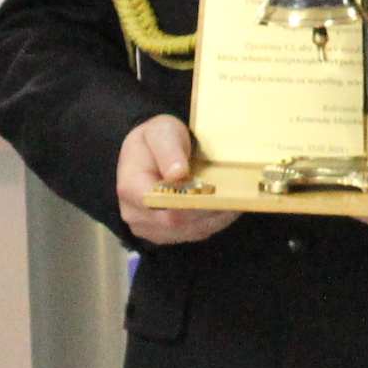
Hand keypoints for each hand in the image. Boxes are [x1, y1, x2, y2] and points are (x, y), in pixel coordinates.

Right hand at [118, 116, 238, 244]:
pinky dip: (214, 222)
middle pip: (177, 222)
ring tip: (237, 200)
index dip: (191, 200)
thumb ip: (168, 150)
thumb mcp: (161, 132)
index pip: (162, 204)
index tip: (215, 190)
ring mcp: (149, 229)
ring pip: (189, 231)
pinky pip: (193, 234)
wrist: (150, 151)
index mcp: (130, 188)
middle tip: (235, 197)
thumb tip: (178, 173)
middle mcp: (135, 214)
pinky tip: (228, 207)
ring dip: (215, 218)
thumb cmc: (156, 138)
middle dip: (208, 209)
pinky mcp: (165, 235)